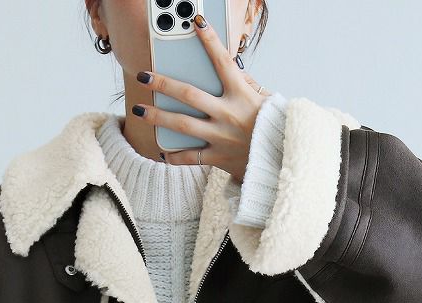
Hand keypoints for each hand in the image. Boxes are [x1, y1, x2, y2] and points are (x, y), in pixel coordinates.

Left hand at [134, 13, 271, 181]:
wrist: (281, 160)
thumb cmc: (274, 127)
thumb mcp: (266, 100)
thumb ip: (248, 84)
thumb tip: (234, 71)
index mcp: (241, 94)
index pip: (222, 62)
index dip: (210, 40)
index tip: (196, 23)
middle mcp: (227, 113)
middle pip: (188, 94)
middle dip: (163, 83)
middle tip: (144, 75)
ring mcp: (220, 136)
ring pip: (182, 124)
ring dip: (157, 116)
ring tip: (139, 111)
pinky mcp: (218, 157)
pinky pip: (191, 157)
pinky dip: (175, 157)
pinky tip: (162, 153)